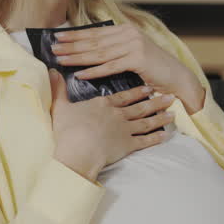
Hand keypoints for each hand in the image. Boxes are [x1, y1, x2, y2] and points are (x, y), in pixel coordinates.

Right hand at [48, 69, 174, 180]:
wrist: (78, 151)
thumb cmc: (68, 130)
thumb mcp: (61, 107)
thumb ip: (58, 89)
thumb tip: (51, 72)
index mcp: (104, 105)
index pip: (124, 96)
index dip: (137, 92)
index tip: (148, 88)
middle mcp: (118, 115)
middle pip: (140, 107)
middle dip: (156, 101)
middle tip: (169, 97)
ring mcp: (125, 130)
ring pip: (147, 121)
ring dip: (160, 117)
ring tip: (172, 114)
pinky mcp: (128, 145)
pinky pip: (145, 141)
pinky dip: (156, 138)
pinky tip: (165, 135)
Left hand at [51, 23, 204, 111]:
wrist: (177, 78)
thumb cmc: (153, 69)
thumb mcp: (132, 54)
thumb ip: (113, 49)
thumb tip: (87, 50)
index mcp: (125, 30)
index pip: (95, 33)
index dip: (74, 35)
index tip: (57, 37)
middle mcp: (129, 34)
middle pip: (94, 41)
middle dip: (71, 45)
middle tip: (53, 48)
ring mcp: (134, 45)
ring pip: (99, 53)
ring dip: (78, 57)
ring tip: (61, 60)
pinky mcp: (138, 59)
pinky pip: (110, 67)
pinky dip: (94, 71)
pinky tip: (80, 74)